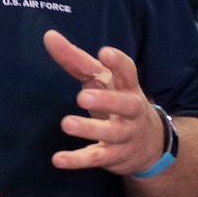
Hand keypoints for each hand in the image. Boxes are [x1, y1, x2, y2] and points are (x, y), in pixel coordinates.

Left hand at [44, 30, 164, 174]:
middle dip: (107, 101)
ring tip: (67, 124)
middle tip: (82, 97)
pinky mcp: (114, 156)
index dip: (118, 63)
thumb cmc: (116, 101)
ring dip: (90, 130)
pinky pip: (96, 158)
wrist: (148, 144)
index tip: (104, 53)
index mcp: (128, 87)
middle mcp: (131, 110)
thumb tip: (48, 36)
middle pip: (126, 105)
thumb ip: (75, 59)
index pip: (128, 72)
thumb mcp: (100, 79)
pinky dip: (78, 160)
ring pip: (111, 134)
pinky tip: (59, 159)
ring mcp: (125, 135)